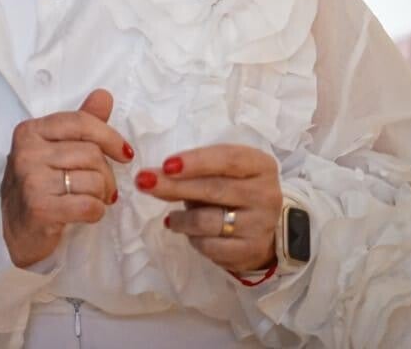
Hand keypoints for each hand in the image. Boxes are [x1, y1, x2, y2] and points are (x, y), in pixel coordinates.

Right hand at [0, 89, 132, 267]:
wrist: (18, 231)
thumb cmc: (40, 186)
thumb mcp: (55, 150)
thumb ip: (81, 124)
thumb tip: (104, 96)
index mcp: (30, 131)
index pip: (80, 122)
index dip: (110, 137)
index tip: (124, 154)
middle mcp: (27, 152)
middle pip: (91, 154)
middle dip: (107, 174)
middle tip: (103, 188)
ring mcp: (31, 180)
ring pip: (94, 180)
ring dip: (102, 196)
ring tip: (92, 200)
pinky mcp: (40, 209)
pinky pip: (89, 205)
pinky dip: (96, 212)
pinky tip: (86, 213)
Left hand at [136, 144, 280, 273]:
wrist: (267, 229)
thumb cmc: (236, 190)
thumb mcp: (224, 172)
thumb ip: (195, 172)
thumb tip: (152, 177)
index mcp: (260, 166)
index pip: (228, 159)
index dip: (196, 161)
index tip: (166, 165)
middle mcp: (265, 194)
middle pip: (214, 189)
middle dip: (174, 186)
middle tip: (144, 182)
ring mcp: (260, 225)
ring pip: (207, 221)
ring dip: (180, 219)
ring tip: (171, 219)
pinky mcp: (250, 251)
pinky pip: (210, 246)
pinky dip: (193, 239)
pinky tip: (190, 233)